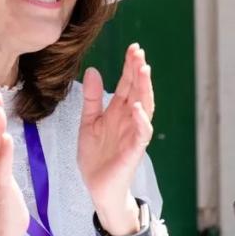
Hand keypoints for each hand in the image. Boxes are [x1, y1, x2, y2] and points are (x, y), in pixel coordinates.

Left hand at [78, 43, 153, 235]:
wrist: (97, 187)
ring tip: (143, 70)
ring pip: (145, 106)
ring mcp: (134, 134)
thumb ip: (93, 98)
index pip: (128, 84)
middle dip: (139, 71)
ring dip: (145, 89)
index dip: (130, 66)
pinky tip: (137, 106)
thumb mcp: (89, 122)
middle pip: (138, 91)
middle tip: (139, 52)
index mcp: (119, 111)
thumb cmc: (96, 157)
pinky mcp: (135, 150)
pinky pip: (142, 132)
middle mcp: (130, 119)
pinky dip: (141, 119)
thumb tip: (94, 70)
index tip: (133, 48)